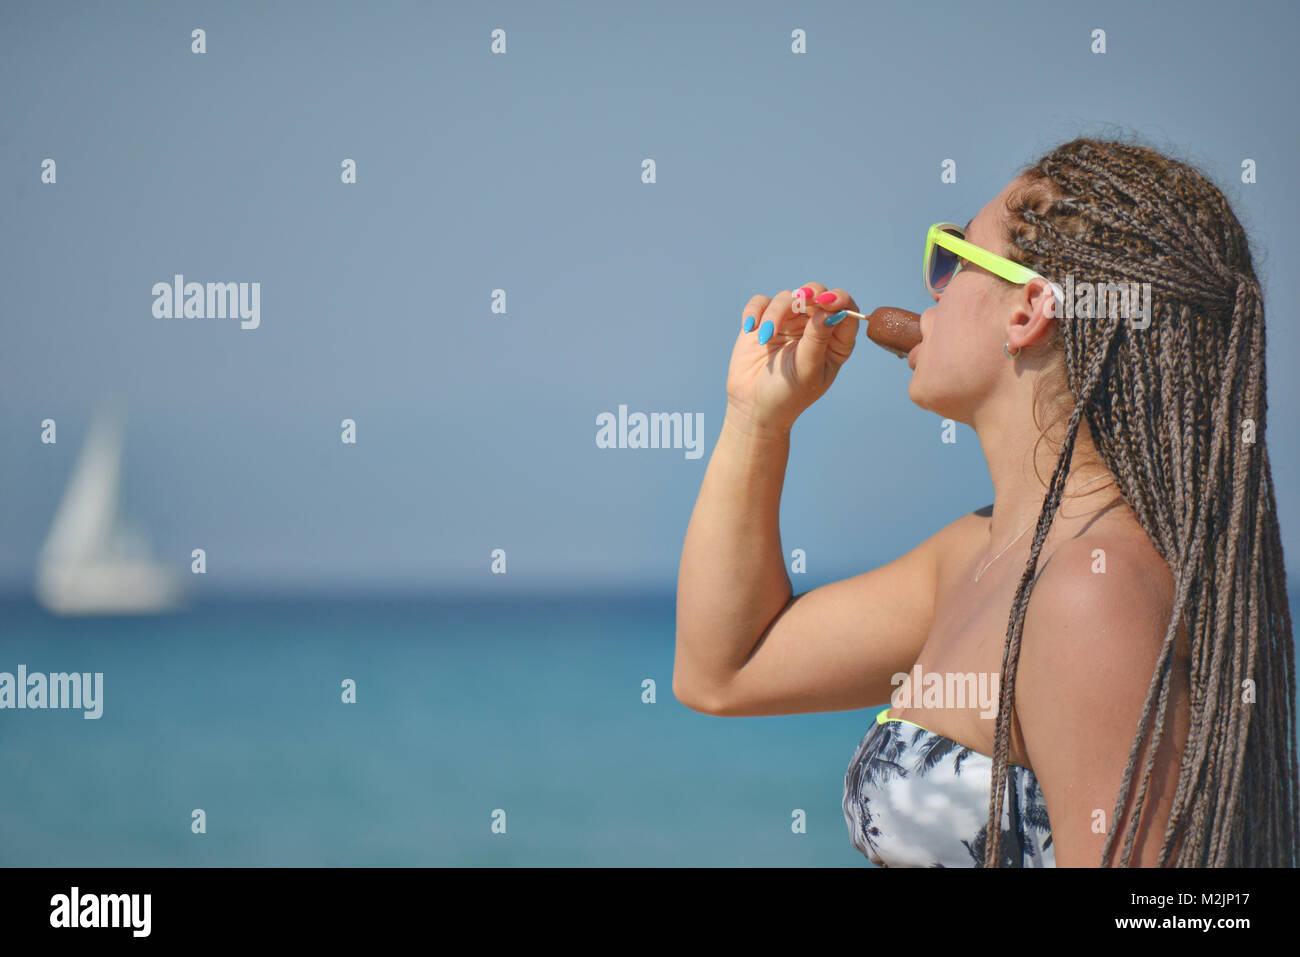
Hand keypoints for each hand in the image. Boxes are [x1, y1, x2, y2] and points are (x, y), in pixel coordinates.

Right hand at [725, 284, 860, 433]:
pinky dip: (755, 310)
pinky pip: (761, 302)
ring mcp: (788, 322)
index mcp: (835, 341)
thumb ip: (817, 340)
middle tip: (802, 299)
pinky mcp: (763, 321)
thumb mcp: (807, 370)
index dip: (839, 300)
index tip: (827, 301)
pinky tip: (751, 327)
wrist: (753, 406)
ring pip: (787, 298)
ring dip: (776, 313)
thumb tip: (828, 311)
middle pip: (818, 295)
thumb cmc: (787, 394)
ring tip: (766, 337)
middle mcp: (813, 327)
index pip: (845, 310)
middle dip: (810, 294)